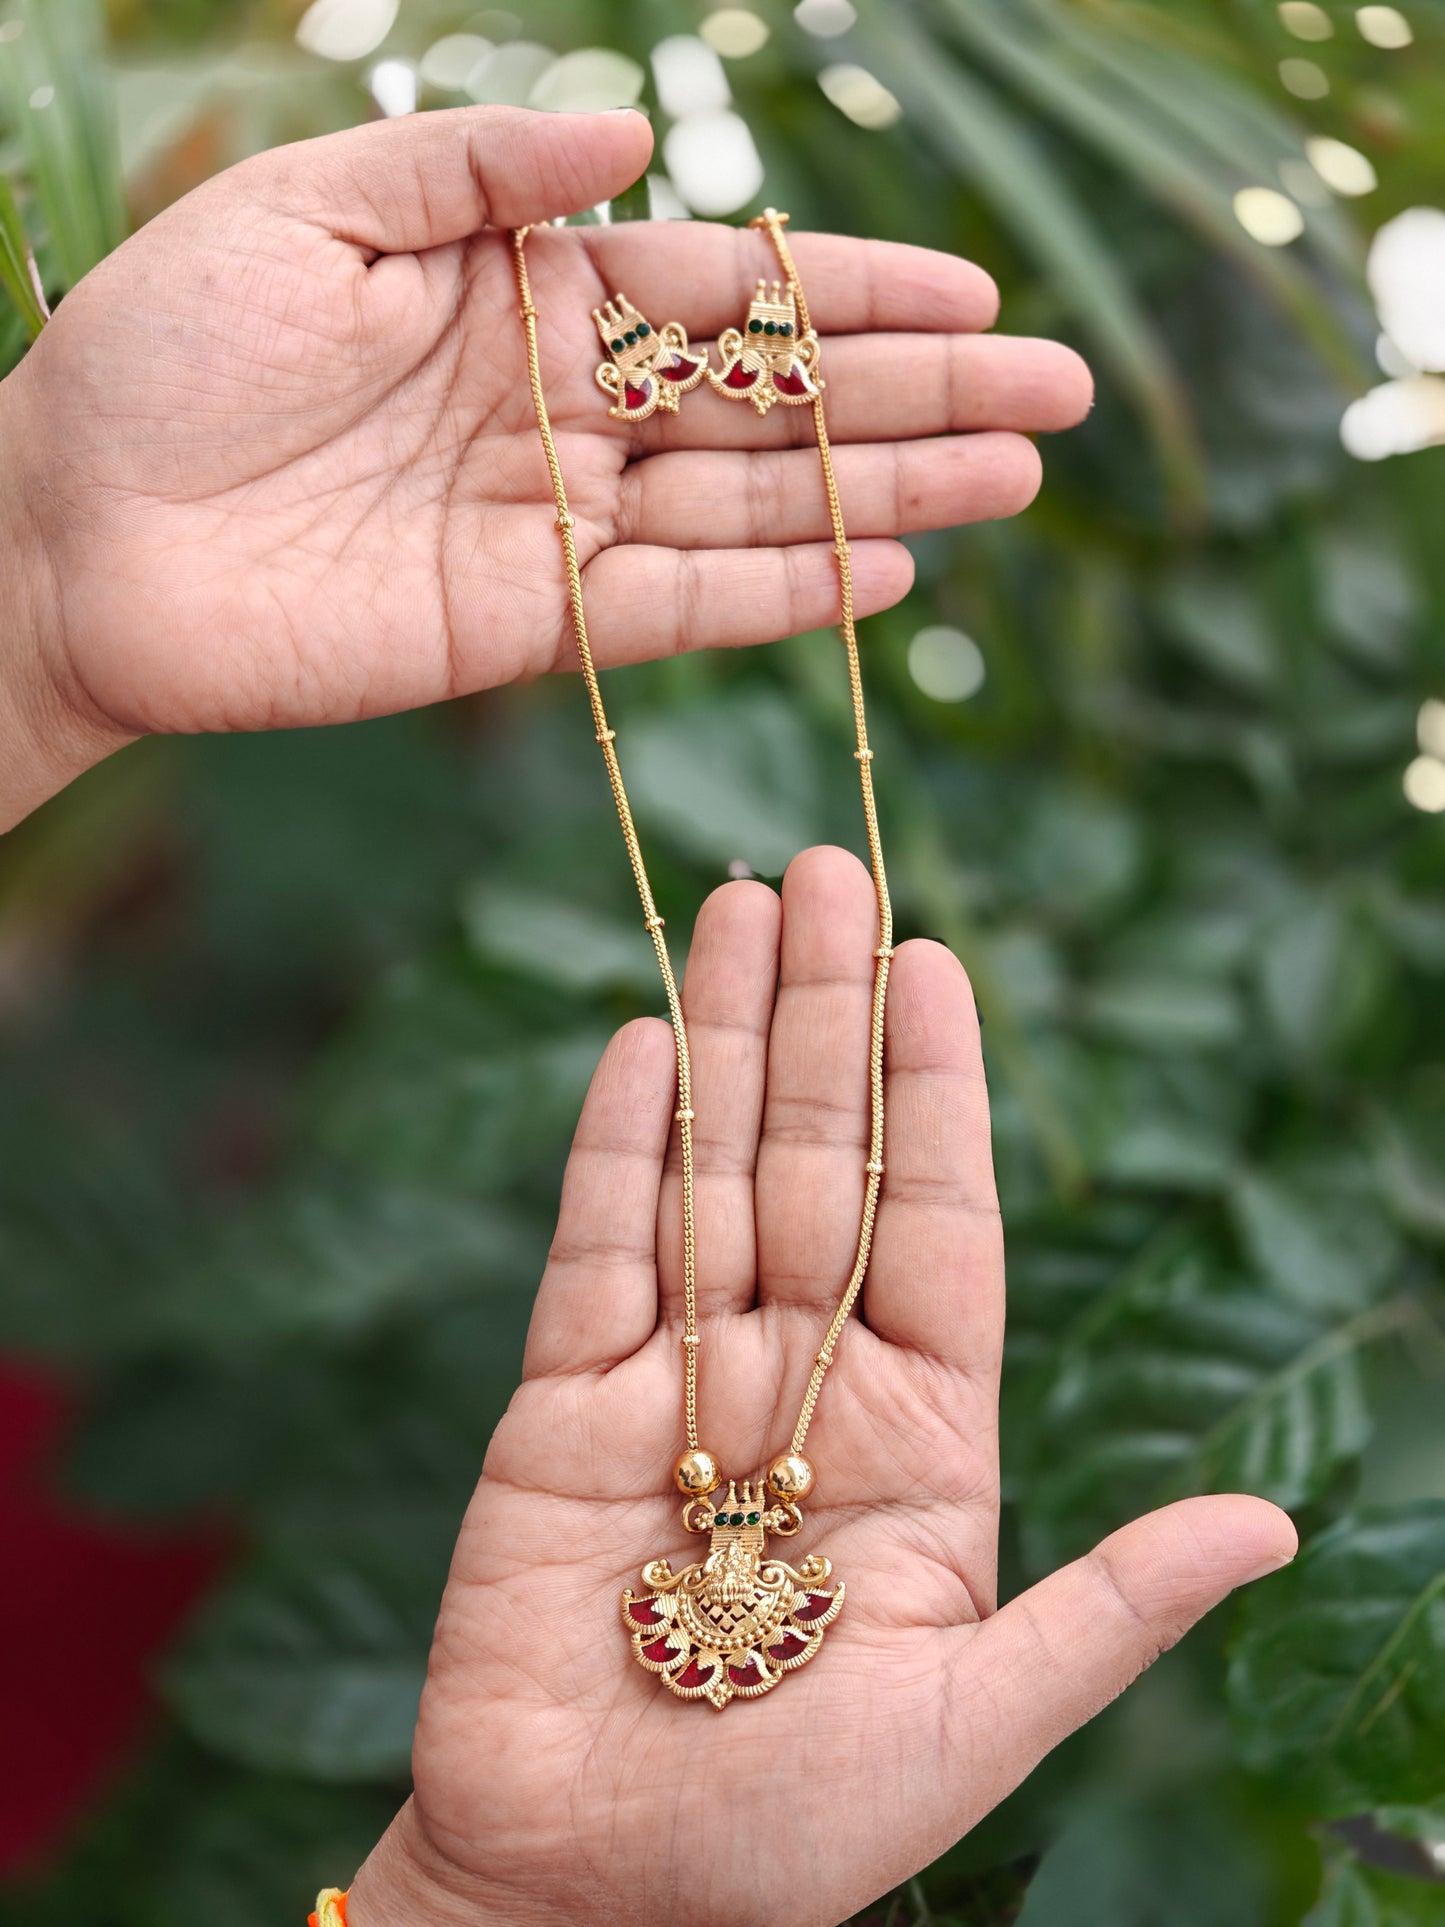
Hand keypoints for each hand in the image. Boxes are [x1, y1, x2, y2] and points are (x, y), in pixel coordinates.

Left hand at [0, 106, 1089, 825]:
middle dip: (918, 395)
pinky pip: (676, 608)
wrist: (66, 529)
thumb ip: (479, 167)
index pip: (726, 290)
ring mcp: (551, 525)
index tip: (979, 294)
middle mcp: (560, 410)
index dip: (854, 292)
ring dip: (885, 493)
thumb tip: (636, 139)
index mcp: (520, 293)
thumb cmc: (162, 352)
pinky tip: (882, 570)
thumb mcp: (313, 205)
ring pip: (751, 507)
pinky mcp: (522, 630)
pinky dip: (777, 594)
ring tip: (1016, 482)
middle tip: (1058, 398)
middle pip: (773, 402)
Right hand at [347, 846, 1295, 1926]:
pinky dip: (618, 1141)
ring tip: (739, 905)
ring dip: (727, 1037)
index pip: (938, 1222)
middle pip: (820, 1163)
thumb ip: (1110, 1604)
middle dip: (826, 1014)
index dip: (937, 1086)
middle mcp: (803, 1382)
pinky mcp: (558, 1401)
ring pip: (712, 1173)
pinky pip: (597, 1246)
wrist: (585, 1900)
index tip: (938, 958)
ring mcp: (675, 1379)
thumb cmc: (789, 1838)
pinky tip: (644, 1039)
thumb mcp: (979, 1722)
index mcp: (921, 1440)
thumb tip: (1274, 1524)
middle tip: (826, 866)